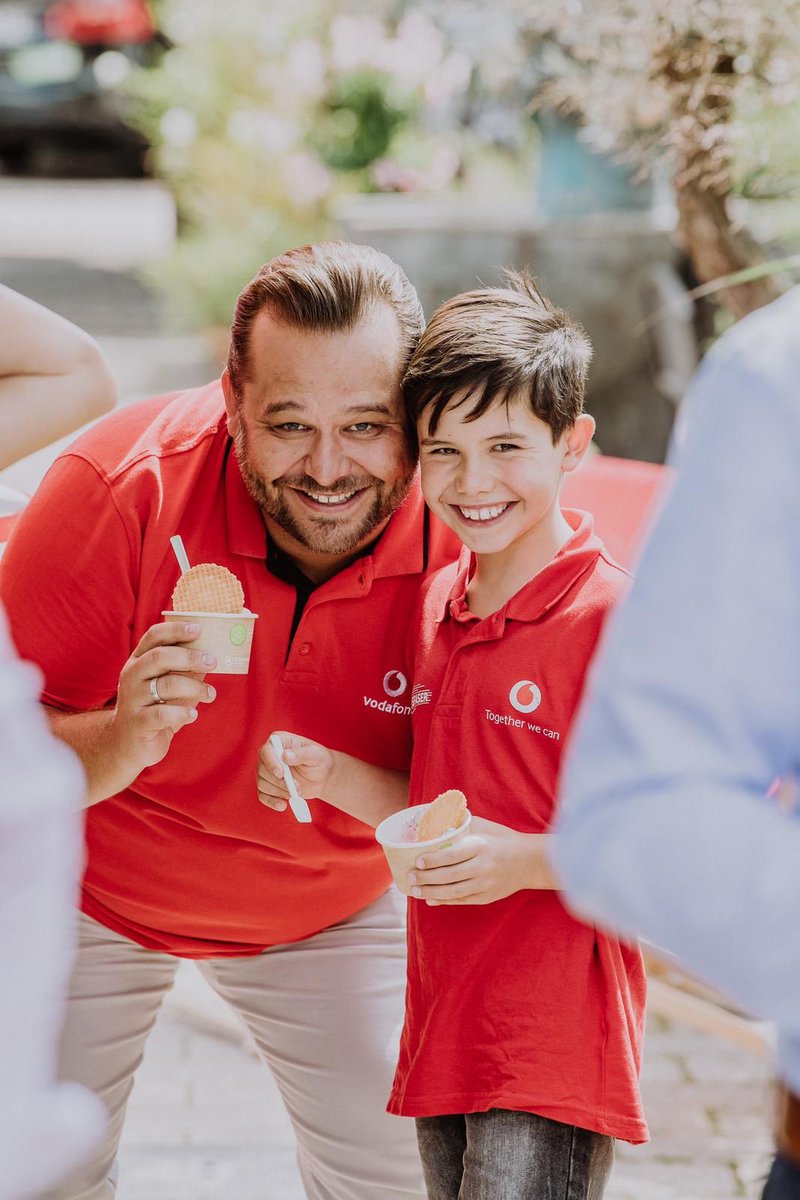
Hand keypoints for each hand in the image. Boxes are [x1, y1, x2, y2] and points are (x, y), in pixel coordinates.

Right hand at [110, 621, 216, 773]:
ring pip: (166, 685)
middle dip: (190, 657)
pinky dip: (182, 713)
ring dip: (195, 687)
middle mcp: (132, 676)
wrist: (127, 744)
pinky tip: (193, 715)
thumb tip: (214, 654)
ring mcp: (132, 699)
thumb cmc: (155, 708)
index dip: (175, 630)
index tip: (198, 629)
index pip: (153, 636)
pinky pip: (162, 714)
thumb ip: (186, 670)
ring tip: (211, 694)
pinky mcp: (137, 723)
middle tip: (213, 661)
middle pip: (159, 657)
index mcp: (138, 661)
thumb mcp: (169, 685)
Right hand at [257, 732, 334, 811]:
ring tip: (296, 794)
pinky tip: (283, 806)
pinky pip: (263, 796)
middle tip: (296, 787)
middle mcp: (268, 755)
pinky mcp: (268, 787)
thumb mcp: (315, 755)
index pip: (266, 751)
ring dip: (279, 792)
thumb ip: (302, 754)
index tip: (281, 774)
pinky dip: (271, 802)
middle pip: (262, 770)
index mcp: (278, 741)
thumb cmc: (318, 760)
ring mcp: (267, 772)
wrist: (321, 776)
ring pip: (262, 784)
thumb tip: (286, 756)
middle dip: (279, 782)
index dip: (271, 763)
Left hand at [406, 816, 555, 905]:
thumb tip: (434, 818)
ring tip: (414, 890)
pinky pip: (462, 900)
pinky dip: (444, 901)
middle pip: (449, 875)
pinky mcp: (487, 897)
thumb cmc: (501, 839)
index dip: (433, 860)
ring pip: (453, 891)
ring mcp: (485, 884)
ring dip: (431, 892)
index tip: (418, 861)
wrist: (529, 861)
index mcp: (480, 846)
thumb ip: (461, 824)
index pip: (452, 855)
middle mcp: (482, 866)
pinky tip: (430, 899)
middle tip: (409, 876)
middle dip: (426, 878)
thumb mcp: (484, 827)